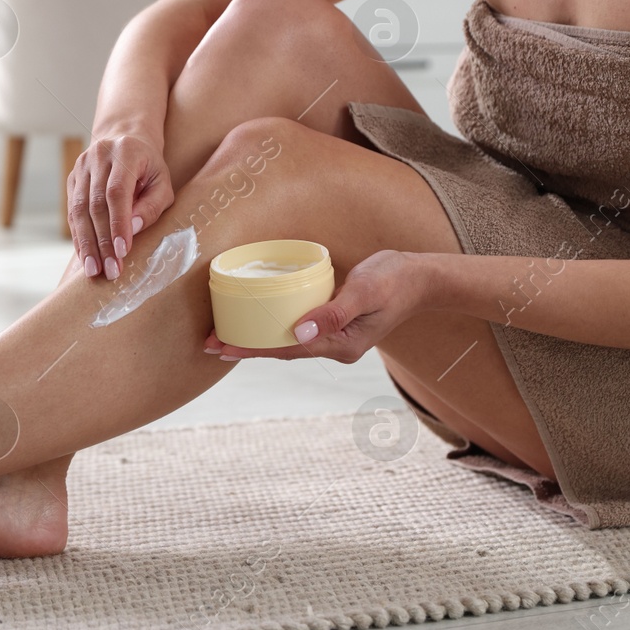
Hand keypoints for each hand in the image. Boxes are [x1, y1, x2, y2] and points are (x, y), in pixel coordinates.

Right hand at [68, 133, 174, 279]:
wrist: (126, 140)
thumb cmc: (149, 168)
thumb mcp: (162, 183)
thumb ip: (152, 206)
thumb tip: (133, 230)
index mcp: (125, 152)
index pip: (117, 192)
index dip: (118, 224)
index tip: (123, 252)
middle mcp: (98, 157)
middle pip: (95, 204)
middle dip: (102, 241)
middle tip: (110, 270)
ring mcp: (81, 167)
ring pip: (79, 210)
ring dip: (87, 243)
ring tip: (94, 270)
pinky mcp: (72, 179)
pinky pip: (72, 212)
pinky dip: (79, 236)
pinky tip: (85, 256)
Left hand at [205, 250, 425, 362]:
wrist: (421, 278)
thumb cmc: (395, 279)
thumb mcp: (365, 291)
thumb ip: (334, 312)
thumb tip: (300, 332)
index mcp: (342, 345)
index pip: (287, 350)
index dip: (252, 350)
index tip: (222, 348)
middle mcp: (336, 347)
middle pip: (282, 351)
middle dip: (246, 348)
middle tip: (208, 344)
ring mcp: (335, 339)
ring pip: (287, 343)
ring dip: (257, 340)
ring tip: (223, 336)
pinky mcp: (334, 325)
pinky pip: (297, 331)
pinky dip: (274, 328)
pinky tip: (257, 321)